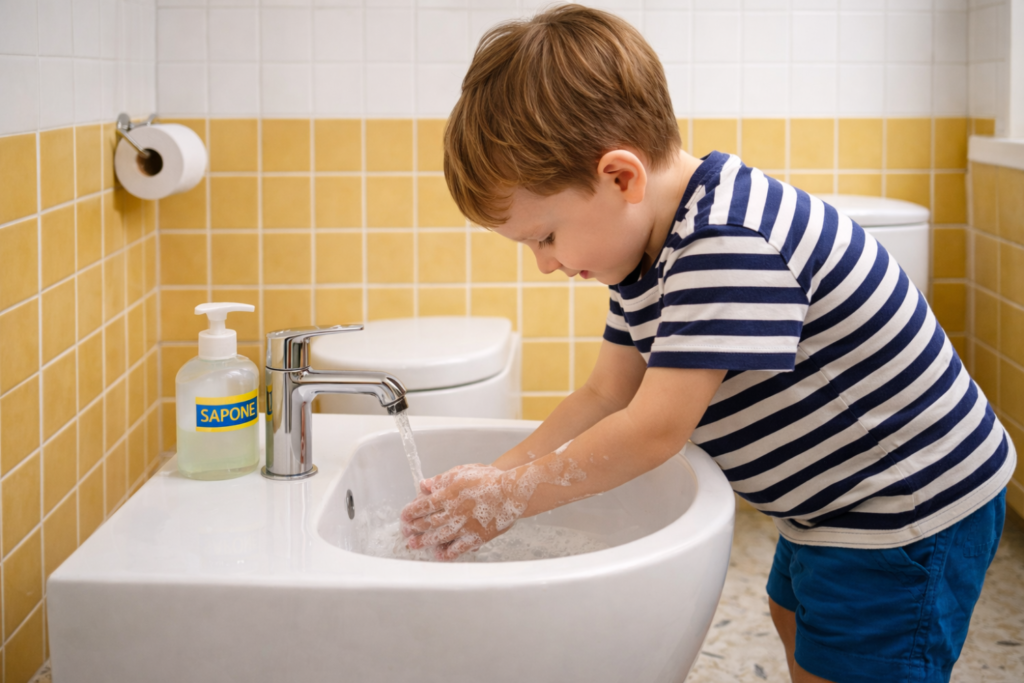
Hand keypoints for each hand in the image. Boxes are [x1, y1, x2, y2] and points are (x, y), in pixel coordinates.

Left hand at [400, 464, 526, 560]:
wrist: (512, 492)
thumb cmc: (488, 479)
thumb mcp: (462, 472)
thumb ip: (442, 480)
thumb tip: (425, 485)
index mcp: (448, 494)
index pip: (424, 505)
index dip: (411, 511)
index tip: (404, 516)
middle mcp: (453, 512)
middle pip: (428, 522)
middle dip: (414, 527)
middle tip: (405, 532)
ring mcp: (464, 527)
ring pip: (439, 536)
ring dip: (424, 541)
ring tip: (414, 545)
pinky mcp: (476, 537)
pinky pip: (458, 548)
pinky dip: (447, 553)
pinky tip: (439, 555)